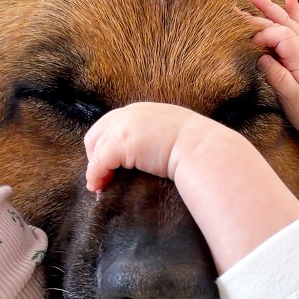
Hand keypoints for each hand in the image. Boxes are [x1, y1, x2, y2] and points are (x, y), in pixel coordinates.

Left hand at [84, 102, 236, 192]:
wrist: (204, 149)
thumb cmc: (199, 148)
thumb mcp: (177, 133)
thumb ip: (162, 136)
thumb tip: (160, 155)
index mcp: (144, 111)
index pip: (113, 124)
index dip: (107, 145)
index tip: (111, 166)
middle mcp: (130, 113)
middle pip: (97, 133)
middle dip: (95, 155)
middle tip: (102, 177)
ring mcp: (124, 126)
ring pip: (95, 148)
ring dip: (94, 169)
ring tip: (100, 187)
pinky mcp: (121, 144)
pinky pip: (98, 162)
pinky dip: (95, 175)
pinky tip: (100, 188)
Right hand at [246, 0, 298, 162]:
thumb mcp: (291, 96)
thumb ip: (277, 76)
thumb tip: (261, 59)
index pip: (278, 36)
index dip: (261, 36)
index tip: (247, 43)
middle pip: (281, 24)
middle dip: (262, 12)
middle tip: (240, 4)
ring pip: (285, 22)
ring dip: (270, 8)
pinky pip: (297, 27)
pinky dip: (293, 12)